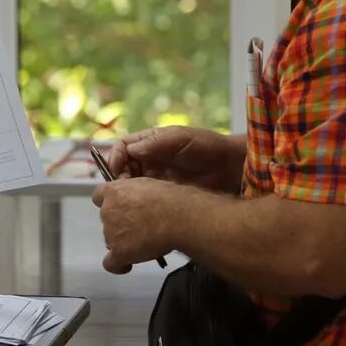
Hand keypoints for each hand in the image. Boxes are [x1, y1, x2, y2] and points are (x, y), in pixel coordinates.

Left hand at [92, 176, 184, 274]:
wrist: (176, 217)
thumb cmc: (169, 199)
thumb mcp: (147, 185)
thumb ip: (135, 193)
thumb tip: (138, 201)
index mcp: (113, 191)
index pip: (99, 196)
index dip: (110, 203)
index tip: (121, 207)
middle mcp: (107, 211)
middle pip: (107, 220)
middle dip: (119, 224)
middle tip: (140, 226)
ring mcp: (111, 233)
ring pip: (111, 240)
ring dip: (123, 242)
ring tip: (145, 243)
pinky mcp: (119, 252)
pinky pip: (111, 263)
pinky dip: (119, 266)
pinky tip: (128, 265)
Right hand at [108, 126, 244, 193]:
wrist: (230, 168)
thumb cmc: (206, 147)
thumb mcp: (179, 138)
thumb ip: (154, 143)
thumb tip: (129, 150)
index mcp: (150, 142)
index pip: (122, 147)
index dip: (115, 157)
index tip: (116, 168)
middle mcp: (149, 160)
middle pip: (121, 167)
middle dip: (117, 177)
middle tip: (123, 188)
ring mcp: (155, 178)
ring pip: (130, 185)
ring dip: (126, 191)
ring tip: (131, 198)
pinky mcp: (163, 194)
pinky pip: (144, 198)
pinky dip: (138, 202)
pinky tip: (141, 207)